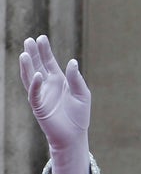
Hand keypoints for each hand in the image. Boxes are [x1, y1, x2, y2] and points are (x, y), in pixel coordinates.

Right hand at [20, 35, 90, 173]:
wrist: (74, 135)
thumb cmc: (79, 115)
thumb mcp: (82, 94)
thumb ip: (76, 78)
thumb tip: (72, 62)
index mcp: (59, 81)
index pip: (49, 62)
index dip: (45, 51)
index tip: (41, 38)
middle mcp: (48, 85)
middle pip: (37, 66)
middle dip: (34, 53)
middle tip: (29, 40)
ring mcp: (42, 95)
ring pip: (31, 77)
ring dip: (28, 66)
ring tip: (25, 53)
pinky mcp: (39, 106)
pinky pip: (34, 93)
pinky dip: (35, 83)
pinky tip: (36, 74)